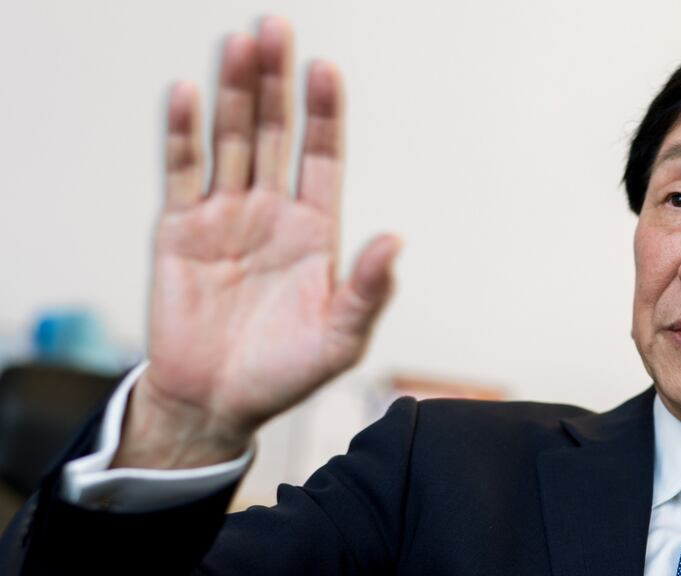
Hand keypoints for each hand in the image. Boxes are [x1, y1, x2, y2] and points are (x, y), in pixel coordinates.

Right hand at [113, 17, 399, 468]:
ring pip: (232, 141)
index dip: (324, 114)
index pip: (322, 157)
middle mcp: (271, 212)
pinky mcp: (179, 230)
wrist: (216, 404)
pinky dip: (183, 134)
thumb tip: (395, 240)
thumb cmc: (284, 374)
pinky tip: (188, 94)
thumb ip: (367, 291)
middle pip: (276, 134)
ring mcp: (224, 216)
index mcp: (314, 231)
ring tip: (240, 45)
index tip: (325, 70)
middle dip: (277, 83)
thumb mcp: (340, 340)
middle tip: (276, 29)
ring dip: (234, 93)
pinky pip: (182, 172)